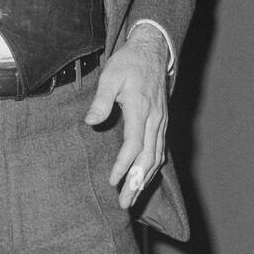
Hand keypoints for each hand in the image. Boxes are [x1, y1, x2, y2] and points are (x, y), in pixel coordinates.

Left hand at [84, 25, 169, 208]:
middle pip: (148, 157)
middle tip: (125, 203)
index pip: (134, 145)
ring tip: (134, 197)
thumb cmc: (129, 62)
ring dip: (145, 179)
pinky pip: (160, 149)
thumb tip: (91, 122)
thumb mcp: (110, 76)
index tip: (113, 182)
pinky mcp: (162, 121)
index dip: (124, 166)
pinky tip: (144, 177)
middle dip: (136, 182)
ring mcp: (161, 120)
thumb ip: (101, 100)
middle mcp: (155, 118)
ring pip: (157, 156)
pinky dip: (153, 167)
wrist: (153, 49)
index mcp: (141, 109)